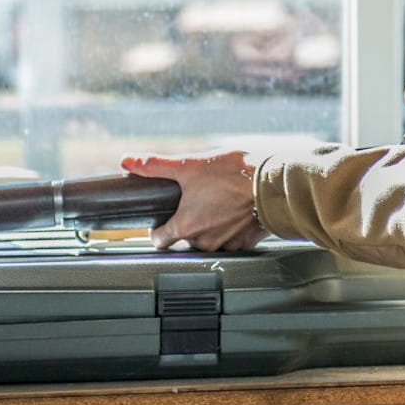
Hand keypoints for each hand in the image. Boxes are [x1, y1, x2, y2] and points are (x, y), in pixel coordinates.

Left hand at [121, 150, 263, 252]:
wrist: (274, 183)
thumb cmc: (235, 175)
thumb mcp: (190, 165)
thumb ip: (156, 166)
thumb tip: (129, 161)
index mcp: (185, 226)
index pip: (159, 240)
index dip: (158, 228)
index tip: (164, 217)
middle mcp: (204, 241)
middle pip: (186, 238)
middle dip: (190, 221)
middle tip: (198, 200)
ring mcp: (227, 243)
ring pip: (210, 239)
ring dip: (212, 225)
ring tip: (220, 203)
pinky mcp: (248, 241)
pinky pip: (233, 238)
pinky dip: (232, 227)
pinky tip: (237, 210)